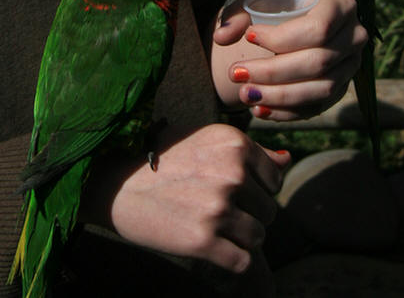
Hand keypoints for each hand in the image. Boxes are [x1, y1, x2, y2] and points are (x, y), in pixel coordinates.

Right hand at [83, 123, 289, 274]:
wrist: (115, 183)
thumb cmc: (160, 159)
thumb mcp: (204, 142)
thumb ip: (248, 154)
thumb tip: (287, 162)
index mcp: (233, 143)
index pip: (274, 178)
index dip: (256, 189)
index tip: (230, 189)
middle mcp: (231, 172)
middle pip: (269, 210)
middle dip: (248, 214)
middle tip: (213, 209)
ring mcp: (218, 207)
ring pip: (257, 236)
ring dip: (238, 238)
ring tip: (209, 225)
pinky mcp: (204, 240)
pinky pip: (242, 261)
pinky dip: (229, 259)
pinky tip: (207, 244)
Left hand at [211, 0, 366, 120]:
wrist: (298, 21)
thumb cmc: (278, 7)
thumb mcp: (257, 2)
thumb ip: (238, 17)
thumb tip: (221, 37)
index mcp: (340, 5)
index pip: (318, 28)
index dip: (282, 37)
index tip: (249, 37)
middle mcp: (354, 36)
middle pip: (318, 62)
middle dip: (273, 72)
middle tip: (235, 73)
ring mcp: (351, 66)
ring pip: (321, 89)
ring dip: (279, 96)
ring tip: (245, 95)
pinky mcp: (341, 90)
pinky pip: (318, 107)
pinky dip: (287, 112)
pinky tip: (259, 110)